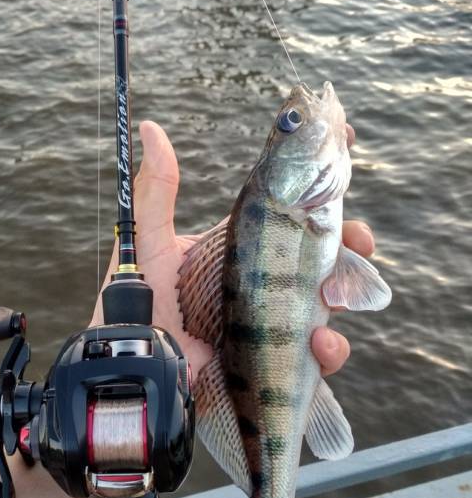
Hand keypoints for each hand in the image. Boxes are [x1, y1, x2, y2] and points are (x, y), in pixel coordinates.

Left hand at [92, 121, 374, 378]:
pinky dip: (329, 349)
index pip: (290, 212)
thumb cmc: (137, 307)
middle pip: (324, 253)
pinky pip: (321, 353)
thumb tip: (149, 126)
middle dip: (352, 241)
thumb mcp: (147, 243)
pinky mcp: (282, 361)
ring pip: (334, 299)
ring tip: (338, 297)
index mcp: (241, 249)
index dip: (320, 189)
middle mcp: (264, 281)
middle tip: (360, 238)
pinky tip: (318, 343)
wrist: (139, 371)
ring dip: (348, 292)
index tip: (346, 153)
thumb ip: (156, 190)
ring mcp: (277, 321)